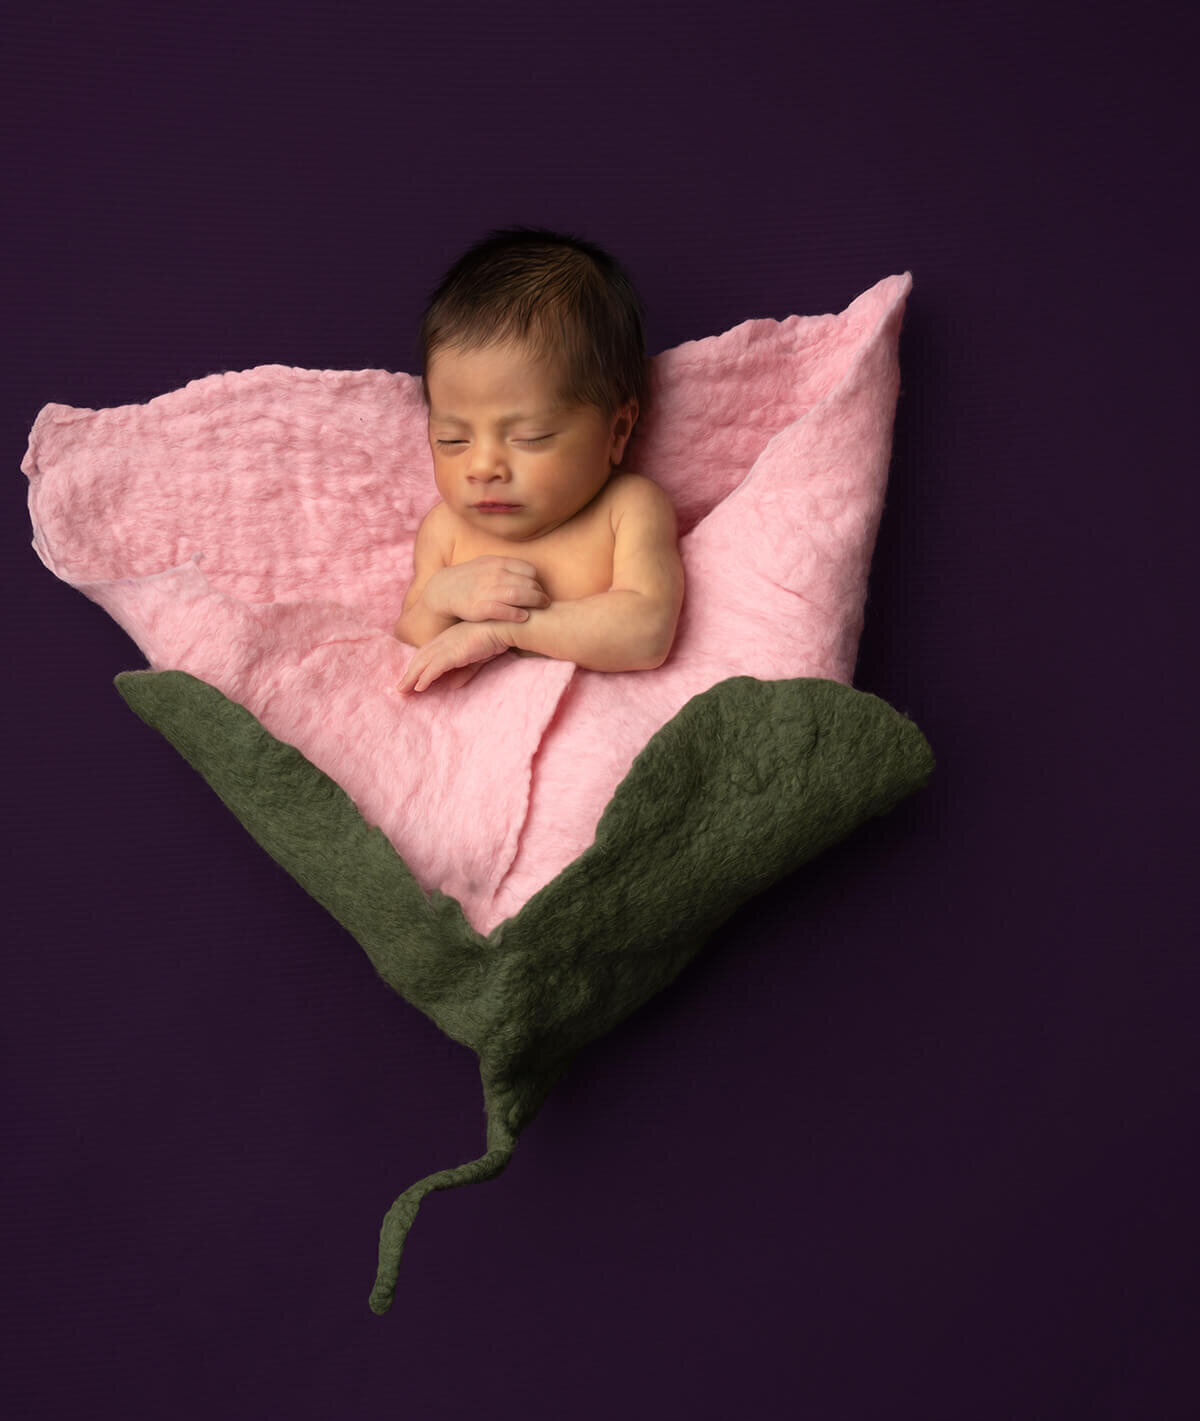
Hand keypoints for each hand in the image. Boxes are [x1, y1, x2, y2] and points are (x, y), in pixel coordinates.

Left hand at [397, 620, 513, 693]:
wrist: (503, 627)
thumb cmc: (494, 639)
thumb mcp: (478, 658)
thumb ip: (465, 671)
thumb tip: (454, 685)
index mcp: (449, 639)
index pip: (427, 654)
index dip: (417, 666)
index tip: (410, 678)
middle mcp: (444, 641)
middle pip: (420, 658)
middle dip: (409, 674)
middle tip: (400, 688)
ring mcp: (447, 646)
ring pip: (422, 663)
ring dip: (411, 678)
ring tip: (402, 691)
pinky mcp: (453, 653)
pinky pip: (434, 668)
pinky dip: (425, 678)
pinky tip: (418, 688)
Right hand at [421, 557, 549, 623]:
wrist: (443, 591)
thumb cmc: (471, 579)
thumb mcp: (487, 564)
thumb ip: (507, 567)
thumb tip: (531, 573)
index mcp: (497, 563)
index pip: (529, 570)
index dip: (537, 581)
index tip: (539, 589)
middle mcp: (494, 575)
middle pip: (528, 583)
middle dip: (540, 593)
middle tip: (545, 601)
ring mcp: (487, 590)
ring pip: (520, 595)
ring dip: (535, 602)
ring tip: (541, 608)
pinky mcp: (481, 608)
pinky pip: (505, 610)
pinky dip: (518, 613)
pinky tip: (524, 616)